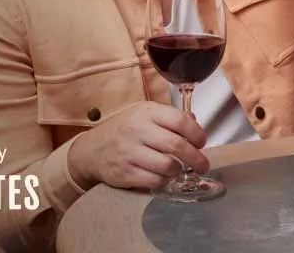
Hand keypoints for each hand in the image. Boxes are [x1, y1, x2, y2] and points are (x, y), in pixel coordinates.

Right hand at [67, 101, 208, 190]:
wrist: (90, 150)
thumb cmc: (122, 130)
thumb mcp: (143, 114)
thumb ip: (169, 117)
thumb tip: (195, 122)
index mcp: (146, 113)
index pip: (179, 120)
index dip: (196, 133)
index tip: (201, 142)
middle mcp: (137, 131)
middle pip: (176, 145)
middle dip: (196, 157)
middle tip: (202, 164)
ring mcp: (129, 153)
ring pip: (168, 166)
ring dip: (179, 171)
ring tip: (180, 170)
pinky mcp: (124, 173)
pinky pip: (154, 181)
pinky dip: (164, 181)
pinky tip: (164, 177)